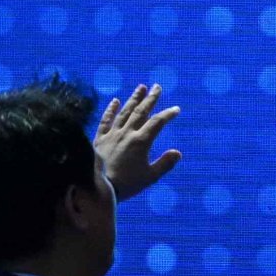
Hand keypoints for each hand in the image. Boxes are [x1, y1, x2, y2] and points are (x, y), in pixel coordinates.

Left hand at [92, 82, 183, 199]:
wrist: (98, 188)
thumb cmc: (126, 185)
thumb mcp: (150, 177)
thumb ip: (165, 164)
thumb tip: (178, 152)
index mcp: (141, 142)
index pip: (157, 122)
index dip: (168, 114)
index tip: (176, 109)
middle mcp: (127, 134)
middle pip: (141, 112)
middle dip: (151, 98)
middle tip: (157, 87)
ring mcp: (112, 135)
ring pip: (125, 112)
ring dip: (134, 99)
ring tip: (141, 87)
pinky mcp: (99, 139)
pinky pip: (105, 121)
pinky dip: (110, 110)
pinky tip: (115, 101)